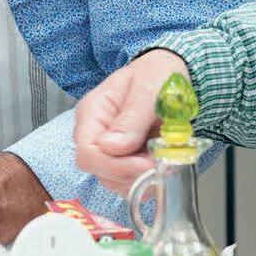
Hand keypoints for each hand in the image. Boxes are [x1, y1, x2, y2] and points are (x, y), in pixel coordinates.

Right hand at [72, 49, 189, 194]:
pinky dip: (150, 179)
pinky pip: (131, 182)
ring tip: (164, 156)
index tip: (148, 163)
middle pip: (101, 172)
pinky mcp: (124, 160)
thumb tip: (112, 148)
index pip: (88, 153)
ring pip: (116, 182)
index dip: (116, 166)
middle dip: (134, 173)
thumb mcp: (149, 88)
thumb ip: (132, 118)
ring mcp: (109, 150)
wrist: (167, 74)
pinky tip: (163, 161)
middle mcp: (95, 135)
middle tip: (162, 159)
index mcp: (92, 113)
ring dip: (143, 177)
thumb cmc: (156, 74)